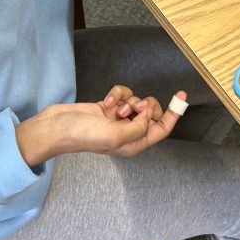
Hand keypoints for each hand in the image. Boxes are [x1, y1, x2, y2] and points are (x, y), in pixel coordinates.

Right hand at [16, 85, 185, 164]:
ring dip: (127, 100)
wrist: (57, 127)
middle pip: (152, 113)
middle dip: (146, 105)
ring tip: (114, 108)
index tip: (181, 95)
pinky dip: (116, 95)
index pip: (162, 129)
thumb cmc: (84, 136)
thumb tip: (149, 115)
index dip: (174, 113)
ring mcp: (117, 120)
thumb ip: (138, 127)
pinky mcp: (107, 108)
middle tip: (135, 107)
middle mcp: (128, 132)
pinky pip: (122, 95)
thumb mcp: (116, 136)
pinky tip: (106, 102)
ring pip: (136, 101)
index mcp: (134, 144)